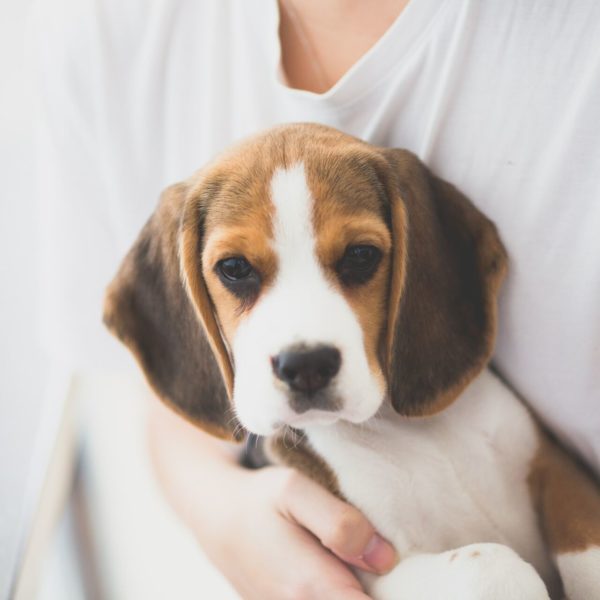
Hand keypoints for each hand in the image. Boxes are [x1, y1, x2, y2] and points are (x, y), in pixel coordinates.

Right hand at [147, 396, 396, 599]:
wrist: (214, 515)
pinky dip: (338, 587)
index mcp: (312, 586)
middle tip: (377, 554)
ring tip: (357, 559)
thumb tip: (384, 558)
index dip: (394, 592)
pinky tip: (336, 565)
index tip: (391, 565)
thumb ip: (341, 524)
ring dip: (356, 587)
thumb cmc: (257, 499)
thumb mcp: (295, 490)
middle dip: (377, 587)